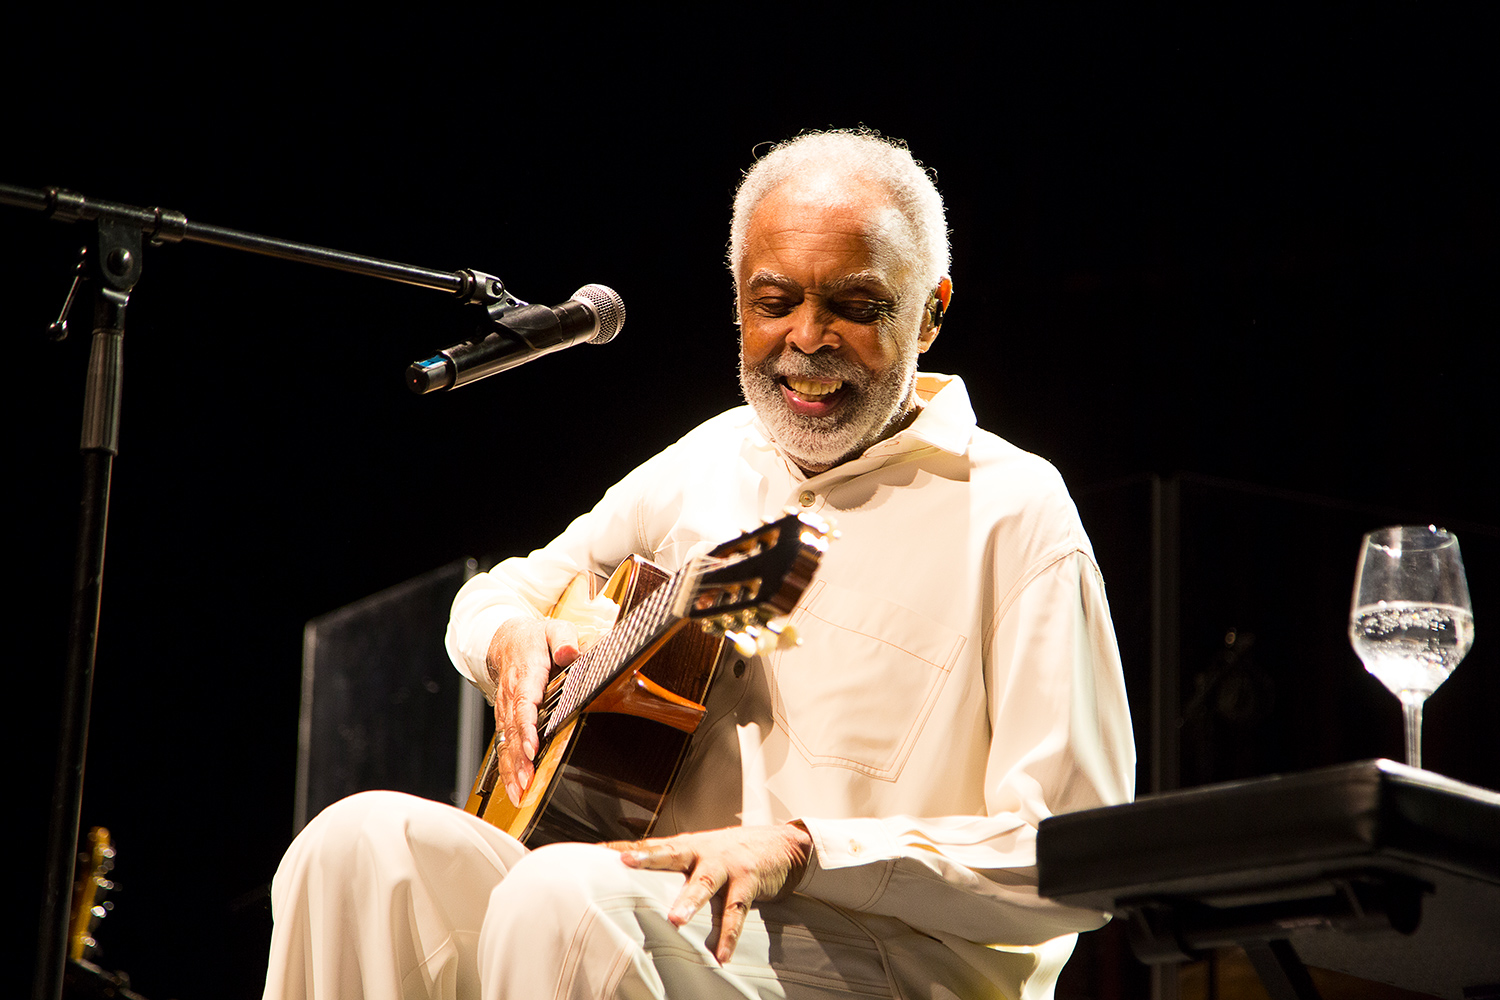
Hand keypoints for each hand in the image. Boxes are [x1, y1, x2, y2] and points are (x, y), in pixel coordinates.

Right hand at [486, 617, 579, 805]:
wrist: (504, 640)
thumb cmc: (533, 638)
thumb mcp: (553, 628)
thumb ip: (564, 638)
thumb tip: (570, 652)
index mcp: (526, 674)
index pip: (525, 703)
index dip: (527, 728)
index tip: (533, 748)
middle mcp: (511, 695)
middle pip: (513, 731)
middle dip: (519, 760)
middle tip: (528, 784)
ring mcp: (505, 710)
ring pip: (506, 743)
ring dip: (512, 770)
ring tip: (520, 794)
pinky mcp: (505, 720)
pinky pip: (504, 746)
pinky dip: (507, 770)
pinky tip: (514, 790)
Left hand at [605, 824, 812, 962]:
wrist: (782, 844)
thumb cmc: (733, 852)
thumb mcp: (701, 850)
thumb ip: (673, 861)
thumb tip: (634, 872)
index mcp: (688, 845)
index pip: (652, 844)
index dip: (627, 847)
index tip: (599, 851)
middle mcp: (703, 852)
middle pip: (672, 852)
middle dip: (649, 857)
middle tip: (626, 863)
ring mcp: (727, 865)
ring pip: (705, 883)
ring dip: (690, 901)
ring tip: (675, 920)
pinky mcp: (748, 881)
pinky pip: (736, 911)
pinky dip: (729, 935)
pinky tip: (722, 956)